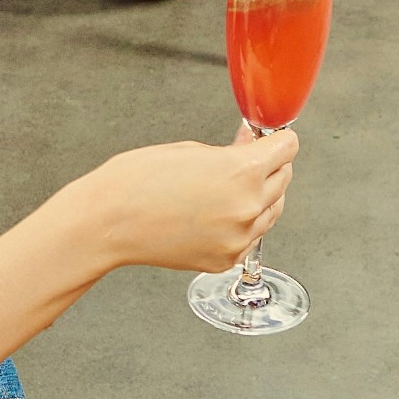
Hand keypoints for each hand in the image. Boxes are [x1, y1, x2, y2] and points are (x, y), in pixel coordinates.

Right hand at [71, 126, 294, 273]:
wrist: (110, 221)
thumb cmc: (138, 180)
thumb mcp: (191, 150)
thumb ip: (231, 151)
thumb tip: (251, 147)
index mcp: (242, 172)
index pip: (287, 150)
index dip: (279, 140)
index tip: (272, 140)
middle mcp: (247, 207)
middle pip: (284, 179)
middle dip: (270, 166)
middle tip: (248, 157)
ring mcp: (238, 237)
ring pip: (273, 210)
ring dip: (262, 195)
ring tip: (231, 186)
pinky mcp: (226, 259)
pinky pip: (252, 237)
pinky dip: (245, 223)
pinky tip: (221, 211)